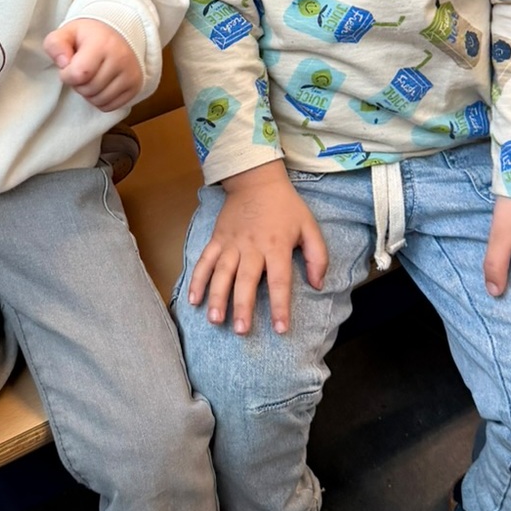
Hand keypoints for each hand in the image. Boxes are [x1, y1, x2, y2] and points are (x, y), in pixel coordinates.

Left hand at [44, 18, 141, 112]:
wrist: (118, 33)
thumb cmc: (89, 35)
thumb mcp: (67, 32)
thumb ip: (55, 44)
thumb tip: (63, 64)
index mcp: (102, 44)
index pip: (78, 74)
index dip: (67, 75)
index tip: (68, 66)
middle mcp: (121, 59)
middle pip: (88, 89)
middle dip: (78, 84)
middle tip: (81, 71)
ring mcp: (131, 74)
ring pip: (99, 100)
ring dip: (88, 94)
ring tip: (91, 78)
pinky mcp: (135, 86)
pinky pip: (110, 106)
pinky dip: (100, 101)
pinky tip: (100, 86)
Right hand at [186, 159, 327, 335]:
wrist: (256, 179)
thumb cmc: (285, 206)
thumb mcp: (309, 226)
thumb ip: (318, 256)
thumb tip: (317, 285)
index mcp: (277, 246)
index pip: (279, 280)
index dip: (280, 305)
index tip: (280, 329)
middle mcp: (252, 247)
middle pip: (246, 280)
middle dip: (243, 306)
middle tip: (240, 330)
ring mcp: (231, 243)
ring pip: (222, 273)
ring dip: (217, 297)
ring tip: (215, 319)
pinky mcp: (217, 239)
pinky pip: (204, 261)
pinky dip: (198, 279)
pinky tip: (193, 299)